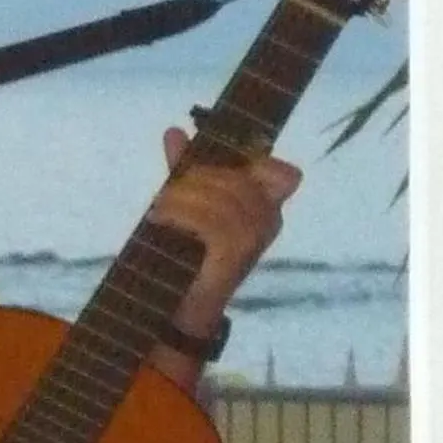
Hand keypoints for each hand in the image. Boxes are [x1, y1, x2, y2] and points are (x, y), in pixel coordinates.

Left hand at [151, 125, 300, 328]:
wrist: (178, 310)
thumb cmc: (186, 257)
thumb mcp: (187, 206)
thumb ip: (185, 171)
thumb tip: (174, 131)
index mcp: (267, 208)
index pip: (284, 175)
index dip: (252, 163)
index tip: (212, 170)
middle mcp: (270, 223)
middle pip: (239, 178)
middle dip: (196, 179)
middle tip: (165, 195)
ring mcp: (255, 240)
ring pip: (223, 197)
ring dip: (182, 198)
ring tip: (158, 211)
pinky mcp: (235, 257)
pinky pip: (213, 222)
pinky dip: (181, 215)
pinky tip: (159, 220)